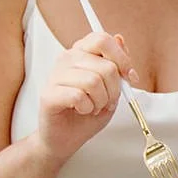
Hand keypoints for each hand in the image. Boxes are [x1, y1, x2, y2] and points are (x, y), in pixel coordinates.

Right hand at [37, 30, 136, 165]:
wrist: (65, 139)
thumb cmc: (87, 113)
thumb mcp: (110, 88)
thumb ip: (116, 65)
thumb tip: (121, 39)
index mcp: (81, 53)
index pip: (102, 39)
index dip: (122, 58)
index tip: (129, 77)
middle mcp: (66, 59)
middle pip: (105, 66)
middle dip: (115, 89)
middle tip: (108, 101)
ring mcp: (55, 75)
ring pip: (93, 81)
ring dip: (101, 101)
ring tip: (94, 107)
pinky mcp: (49, 94)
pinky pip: (79, 96)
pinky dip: (88, 108)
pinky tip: (83, 111)